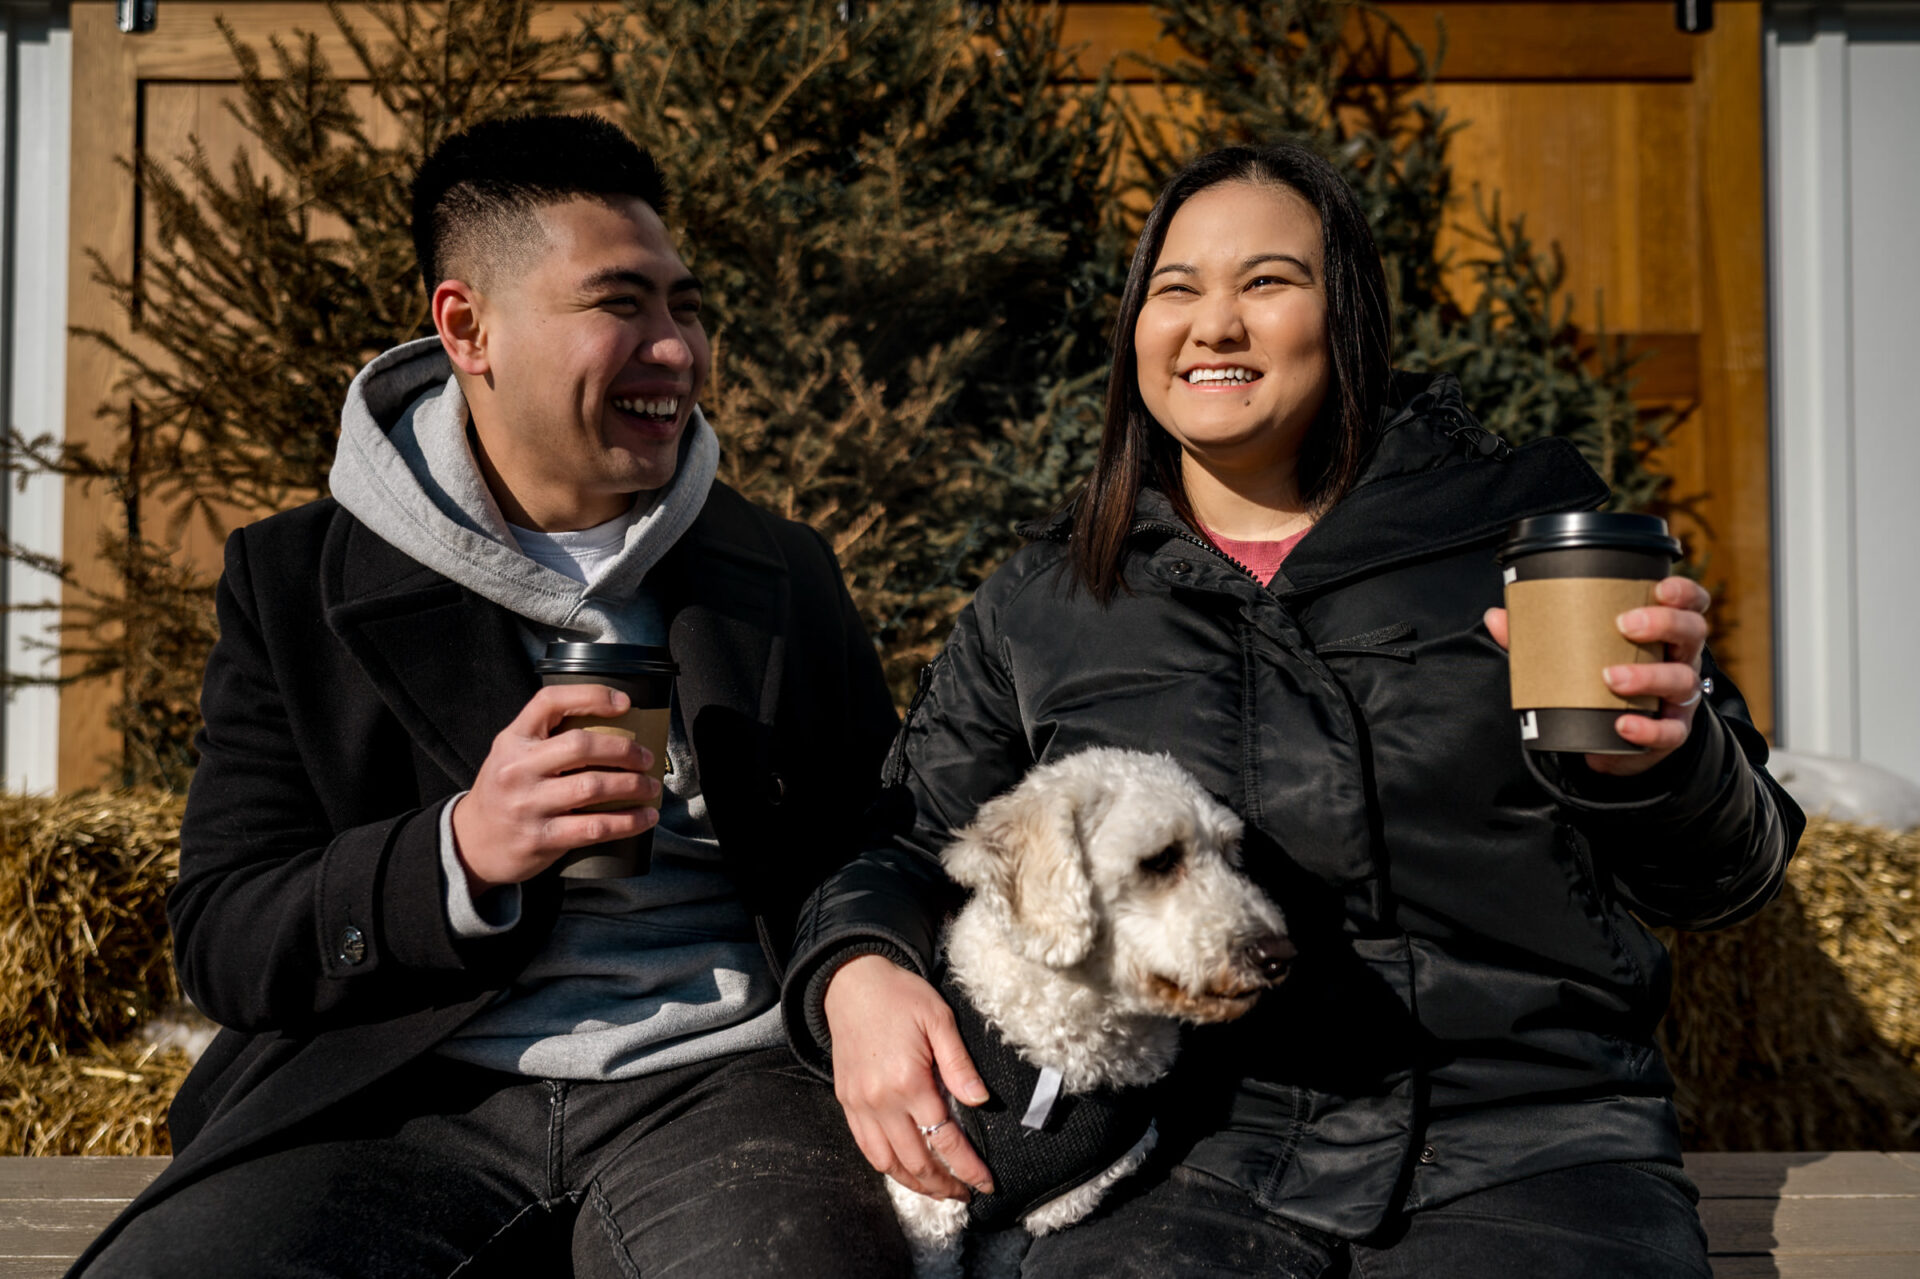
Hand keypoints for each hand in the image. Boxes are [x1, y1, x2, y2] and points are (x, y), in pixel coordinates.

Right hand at [449, 684, 660, 894]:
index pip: (550, 702)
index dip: (591, 696)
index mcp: (513, 739)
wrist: (472, 843)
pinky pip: (594, 827)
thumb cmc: (506, 792)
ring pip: (593, 787)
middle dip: (624, 749)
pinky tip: (645, 818)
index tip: (625, 703)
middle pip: (581, 746)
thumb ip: (548, 739)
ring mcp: (528, 804)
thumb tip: (614, 724)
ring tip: (652, 787)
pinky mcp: (541, 838)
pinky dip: (627, 822)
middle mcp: (517, 768)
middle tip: (647, 757)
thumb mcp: (514, 755)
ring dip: (633, 786)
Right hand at [823, 953, 994, 1200]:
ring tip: (938, 1191)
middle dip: (944, 1185)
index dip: (968, 1167)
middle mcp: (881, 1100)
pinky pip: (865, 1147)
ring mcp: (859, 1104)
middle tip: (965, 1193)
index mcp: (909, 1081)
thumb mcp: (939, 1019)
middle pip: (916, 1161)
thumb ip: (959, 1064)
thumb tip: (981, 1101)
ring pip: (888, 1163)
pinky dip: (887, 1167)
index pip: (945, 1139)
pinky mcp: (846, 1102)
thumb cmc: (900, 996)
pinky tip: (904, 1170)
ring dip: (915, 1184)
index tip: (986, 1183)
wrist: (850, 982)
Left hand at [1485, 575, 1711, 776]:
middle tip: (1624, 625)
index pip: (1689, 603)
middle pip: (1692, 632)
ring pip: (1682, 680)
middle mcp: (1678, 660)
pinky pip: (1669, 732)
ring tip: (1611, 677)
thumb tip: (1497, 616)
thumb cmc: (1598, 682)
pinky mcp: (1670, 733)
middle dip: (1664, 623)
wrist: (1612, 739)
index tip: (1661, 587)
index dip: (1683, 591)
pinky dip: (1648, 729)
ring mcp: (1678, 698)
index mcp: (1661, 633)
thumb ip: (1538, 637)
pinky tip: (1623, 724)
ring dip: (1648, 675)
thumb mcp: (1576, 656)